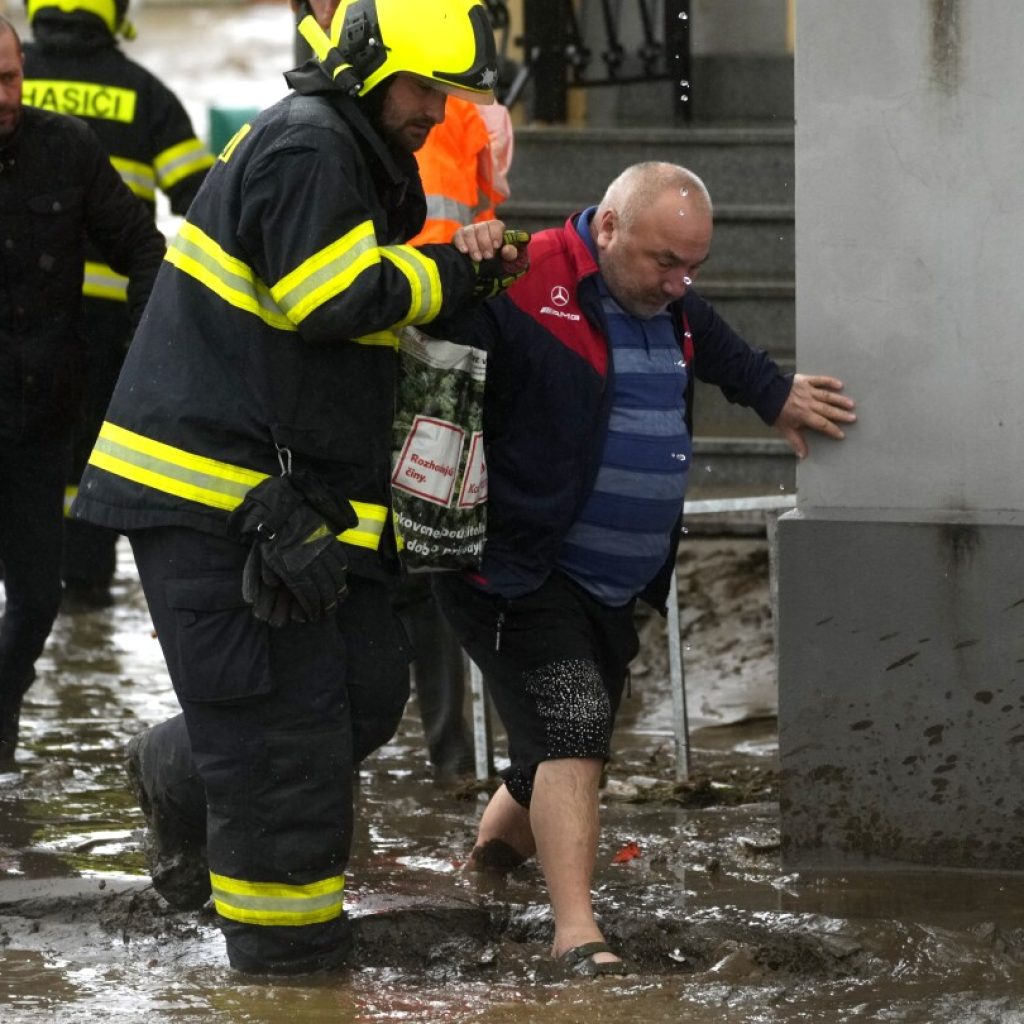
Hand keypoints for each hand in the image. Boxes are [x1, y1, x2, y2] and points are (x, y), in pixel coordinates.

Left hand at [228, 473, 354, 625]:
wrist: (282, 509)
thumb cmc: (271, 535)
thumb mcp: (265, 557)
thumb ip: (269, 574)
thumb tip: (274, 586)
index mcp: (295, 571)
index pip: (309, 596)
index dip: (313, 608)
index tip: (314, 615)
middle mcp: (312, 564)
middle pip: (325, 589)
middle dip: (328, 603)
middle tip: (329, 611)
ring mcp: (323, 552)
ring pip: (336, 576)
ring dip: (338, 590)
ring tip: (339, 598)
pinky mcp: (329, 541)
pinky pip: (339, 559)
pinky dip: (342, 570)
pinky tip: (341, 576)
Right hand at [452, 220, 508, 260]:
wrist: (483, 270)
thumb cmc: (498, 261)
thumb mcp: (508, 260)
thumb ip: (511, 254)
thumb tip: (506, 249)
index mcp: (496, 229)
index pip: (496, 225)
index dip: (496, 234)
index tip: (496, 246)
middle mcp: (483, 227)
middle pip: (482, 228)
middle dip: (485, 243)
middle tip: (487, 256)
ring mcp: (470, 230)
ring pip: (470, 232)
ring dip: (474, 246)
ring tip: (478, 258)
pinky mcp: (460, 236)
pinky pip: (459, 236)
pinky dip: (461, 243)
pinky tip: (464, 251)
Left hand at [773, 374, 856, 458]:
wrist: (764, 392)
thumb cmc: (774, 412)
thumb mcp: (784, 429)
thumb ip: (796, 441)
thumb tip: (803, 456)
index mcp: (803, 416)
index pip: (822, 424)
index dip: (832, 430)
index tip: (841, 434)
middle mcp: (808, 403)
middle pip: (828, 410)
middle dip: (841, 415)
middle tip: (853, 418)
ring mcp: (808, 391)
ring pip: (827, 396)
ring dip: (839, 400)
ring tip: (851, 404)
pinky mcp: (805, 381)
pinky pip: (820, 380)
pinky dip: (829, 382)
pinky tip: (840, 385)